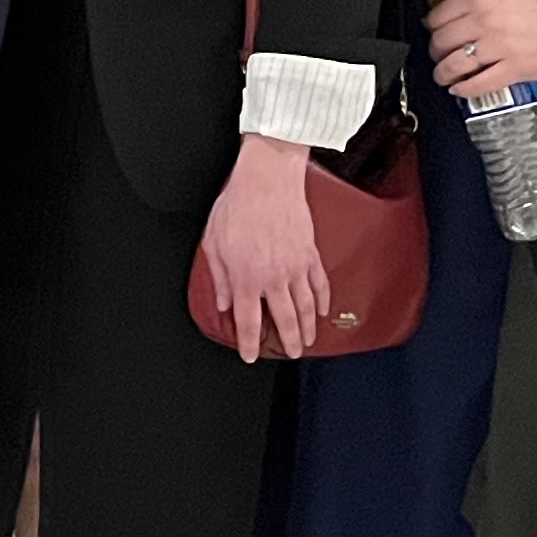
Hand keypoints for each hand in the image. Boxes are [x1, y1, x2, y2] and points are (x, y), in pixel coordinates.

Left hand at [198, 131, 329, 361]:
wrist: (267, 181)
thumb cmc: (237, 207)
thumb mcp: (213, 245)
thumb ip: (220, 279)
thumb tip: (223, 302)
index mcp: (246, 278)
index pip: (248, 321)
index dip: (249, 342)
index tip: (250, 354)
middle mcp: (274, 278)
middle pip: (284, 320)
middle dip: (289, 341)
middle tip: (292, 354)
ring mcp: (296, 267)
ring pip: (306, 307)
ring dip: (308, 328)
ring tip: (308, 341)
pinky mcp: (310, 254)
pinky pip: (320, 284)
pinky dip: (323, 300)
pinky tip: (323, 311)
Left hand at [427, 0, 536, 99]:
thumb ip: (481, 5)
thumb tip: (454, 19)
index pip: (440, 15)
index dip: (432, 28)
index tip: (433, 33)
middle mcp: (487, 22)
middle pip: (442, 41)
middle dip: (436, 52)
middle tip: (439, 56)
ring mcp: (500, 47)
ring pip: (454, 64)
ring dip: (443, 74)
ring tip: (443, 77)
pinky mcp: (514, 70)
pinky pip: (478, 84)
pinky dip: (464, 90)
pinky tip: (459, 90)